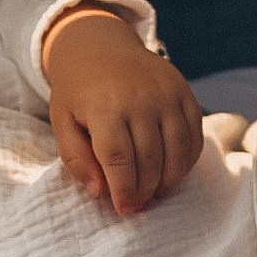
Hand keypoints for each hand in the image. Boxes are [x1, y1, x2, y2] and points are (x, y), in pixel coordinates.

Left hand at [43, 7, 202, 214]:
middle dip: (144, 190)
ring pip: (177, 151)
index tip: (123, 208)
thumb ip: (75, 158)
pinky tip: (171, 172)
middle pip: (150, 159)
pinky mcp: (184, 92)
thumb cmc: (78, 91)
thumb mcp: (62, 121)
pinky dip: (186, 161)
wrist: (100, 47)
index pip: (119, 159)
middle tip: (137, 204)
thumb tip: (99, 191)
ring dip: (168, 180)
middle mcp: (140, 98)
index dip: (123, 190)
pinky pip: (194, 135)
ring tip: (154, 191)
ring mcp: (166, 93)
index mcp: (105, 106)